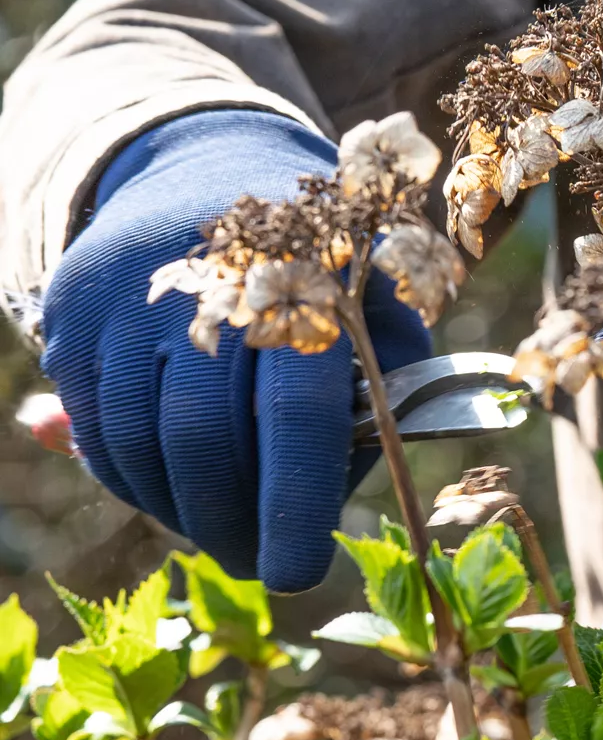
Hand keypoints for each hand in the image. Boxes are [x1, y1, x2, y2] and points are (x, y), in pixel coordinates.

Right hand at [41, 110, 430, 590]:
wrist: (209, 168)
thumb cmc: (324, 264)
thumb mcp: (384, 306)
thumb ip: (391, 394)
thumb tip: (342, 489)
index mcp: (303, 281)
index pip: (295, 408)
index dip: (295, 499)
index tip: (298, 572)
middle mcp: (206, 283)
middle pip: (203, 440)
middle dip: (230, 521)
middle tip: (259, 561)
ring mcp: (127, 295)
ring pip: (138, 444)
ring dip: (178, 509)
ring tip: (221, 525)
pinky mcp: (73, 311)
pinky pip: (94, 428)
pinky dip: (131, 477)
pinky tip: (172, 484)